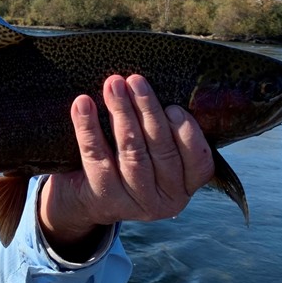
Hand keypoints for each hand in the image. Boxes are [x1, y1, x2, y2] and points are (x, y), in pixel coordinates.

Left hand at [39, 74, 214, 257]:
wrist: (83, 198)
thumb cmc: (125, 161)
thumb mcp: (153, 153)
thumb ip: (163, 129)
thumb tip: (159, 86)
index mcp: (185, 186)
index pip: (198, 161)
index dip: (187, 133)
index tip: (172, 106)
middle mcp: (166, 200)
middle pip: (161, 150)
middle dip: (148, 110)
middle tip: (135, 80)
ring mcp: (134, 202)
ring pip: (131, 152)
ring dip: (122, 113)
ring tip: (113, 85)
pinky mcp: (103, 197)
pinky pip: (96, 156)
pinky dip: (88, 127)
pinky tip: (83, 104)